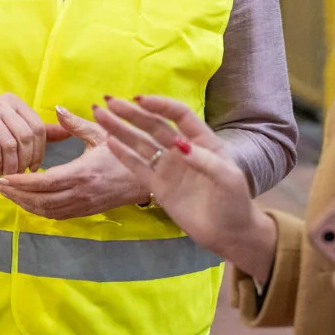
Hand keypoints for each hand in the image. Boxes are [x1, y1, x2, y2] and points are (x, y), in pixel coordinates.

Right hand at [0, 93, 65, 176]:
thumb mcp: (16, 133)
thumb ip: (41, 133)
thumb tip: (69, 132)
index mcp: (15, 102)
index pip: (37, 127)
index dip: (39, 151)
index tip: (34, 167)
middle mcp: (1, 101)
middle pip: (25, 136)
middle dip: (25, 160)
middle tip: (21, 173)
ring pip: (10, 144)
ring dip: (12, 165)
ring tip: (9, 174)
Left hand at [0, 109, 141, 219]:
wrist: (149, 178)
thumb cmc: (125, 152)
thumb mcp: (102, 134)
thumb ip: (76, 124)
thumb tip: (58, 110)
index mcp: (82, 173)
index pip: (44, 183)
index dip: (20, 183)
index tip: (3, 177)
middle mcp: (81, 193)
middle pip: (40, 201)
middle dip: (16, 195)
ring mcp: (84, 206)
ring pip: (47, 212)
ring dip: (25, 204)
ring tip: (8, 194)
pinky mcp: (87, 212)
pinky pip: (57, 215)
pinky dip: (39, 210)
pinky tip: (29, 201)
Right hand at [93, 95, 276, 282]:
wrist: (229, 234)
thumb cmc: (235, 203)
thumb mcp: (229, 179)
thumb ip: (206, 161)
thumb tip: (179, 146)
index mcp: (202, 141)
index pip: (179, 115)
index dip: (161, 105)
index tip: (140, 100)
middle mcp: (182, 149)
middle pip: (154, 125)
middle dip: (131, 113)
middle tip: (109, 102)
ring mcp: (168, 167)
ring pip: (141, 143)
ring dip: (121, 129)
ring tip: (100, 115)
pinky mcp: (158, 186)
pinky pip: (137, 167)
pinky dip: (123, 154)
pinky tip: (109, 141)